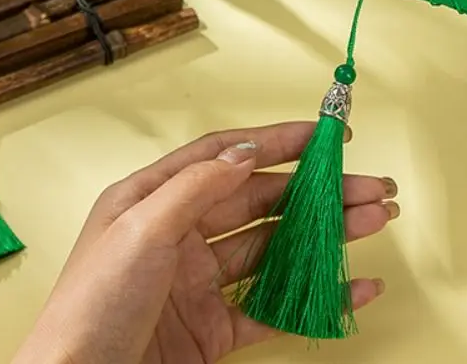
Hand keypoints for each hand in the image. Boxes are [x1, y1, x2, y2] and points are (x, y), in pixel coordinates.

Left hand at [11, 123, 396, 363]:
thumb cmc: (92, 305)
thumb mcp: (140, 229)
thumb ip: (196, 187)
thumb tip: (245, 151)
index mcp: (154, 198)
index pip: (225, 156)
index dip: (276, 142)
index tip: (325, 135)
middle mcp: (179, 234)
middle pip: (260, 202)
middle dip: (318, 192)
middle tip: (370, 187)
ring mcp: (198, 284)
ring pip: (274, 250)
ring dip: (325, 237)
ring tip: (374, 222)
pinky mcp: (211, 332)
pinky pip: (272, 309)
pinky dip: (314, 299)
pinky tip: (352, 287)